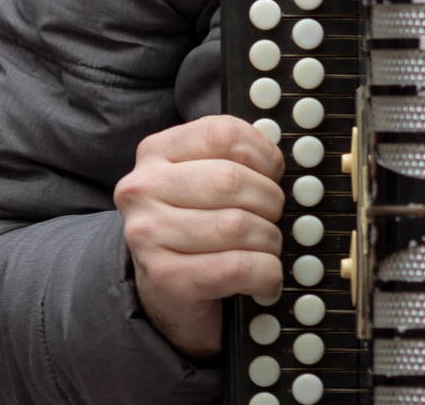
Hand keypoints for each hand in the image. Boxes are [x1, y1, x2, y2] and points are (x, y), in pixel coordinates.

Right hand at [114, 116, 285, 357]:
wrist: (161, 290)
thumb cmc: (195, 225)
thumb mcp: (203, 177)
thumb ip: (235, 158)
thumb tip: (282, 166)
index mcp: (156, 152)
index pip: (224, 134)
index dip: (264, 154)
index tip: (273, 174)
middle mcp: (142, 189)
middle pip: (231, 181)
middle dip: (270, 201)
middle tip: (272, 218)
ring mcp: (148, 234)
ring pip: (235, 226)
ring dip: (268, 240)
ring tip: (266, 248)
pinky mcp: (164, 277)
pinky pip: (236, 267)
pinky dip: (265, 273)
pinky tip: (264, 276)